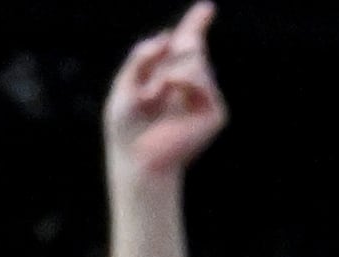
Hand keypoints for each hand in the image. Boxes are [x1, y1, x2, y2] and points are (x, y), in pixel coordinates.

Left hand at [106, 4, 227, 180]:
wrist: (139, 159)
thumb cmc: (127, 130)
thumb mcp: (124, 84)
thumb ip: (141, 57)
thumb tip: (168, 37)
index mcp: (167, 79)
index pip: (184, 48)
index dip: (195, 26)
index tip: (207, 8)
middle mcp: (188, 88)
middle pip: (193, 47)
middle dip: (184, 41)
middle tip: (166, 59)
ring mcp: (203, 100)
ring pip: (194, 59)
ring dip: (171, 68)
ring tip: (157, 91)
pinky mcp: (214, 112)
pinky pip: (199, 77)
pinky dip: (181, 79)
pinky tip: (169, 90)